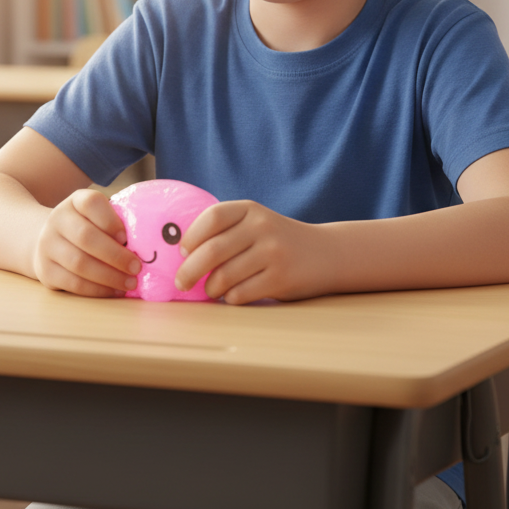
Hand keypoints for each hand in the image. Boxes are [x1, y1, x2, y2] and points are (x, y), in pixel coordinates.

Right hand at [33, 189, 141, 297]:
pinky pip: (73, 283)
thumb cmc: (88, 227)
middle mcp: (57, 220)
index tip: (126, 236)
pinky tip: (114, 291)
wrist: (49, 241)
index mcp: (75, 202)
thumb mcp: (98, 216)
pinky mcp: (46, 271)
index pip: (91, 203)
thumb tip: (150, 243)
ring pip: (79, 263)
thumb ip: (118, 221)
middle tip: (137, 267)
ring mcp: (47, 246)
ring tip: (130, 283)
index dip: (110, 220)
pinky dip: (97, 289)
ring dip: (109, 276)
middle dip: (115, 255)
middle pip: (86, 237)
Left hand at [174, 200, 334, 304]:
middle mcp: (262, 227)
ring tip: (211, 290)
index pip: (212, 217)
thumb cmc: (279, 240)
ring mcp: (273, 253)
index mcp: (251, 210)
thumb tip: (183, 254)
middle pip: (212, 250)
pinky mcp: (281, 278)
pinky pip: (241, 293)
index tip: (182, 252)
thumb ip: (226, 230)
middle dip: (189, 271)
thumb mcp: (256, 223)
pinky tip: (233, 295)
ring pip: (224, 276)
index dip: (191, 236)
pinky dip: (230, 298)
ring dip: (211, 288)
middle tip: (181, 283)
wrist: (326, 254)